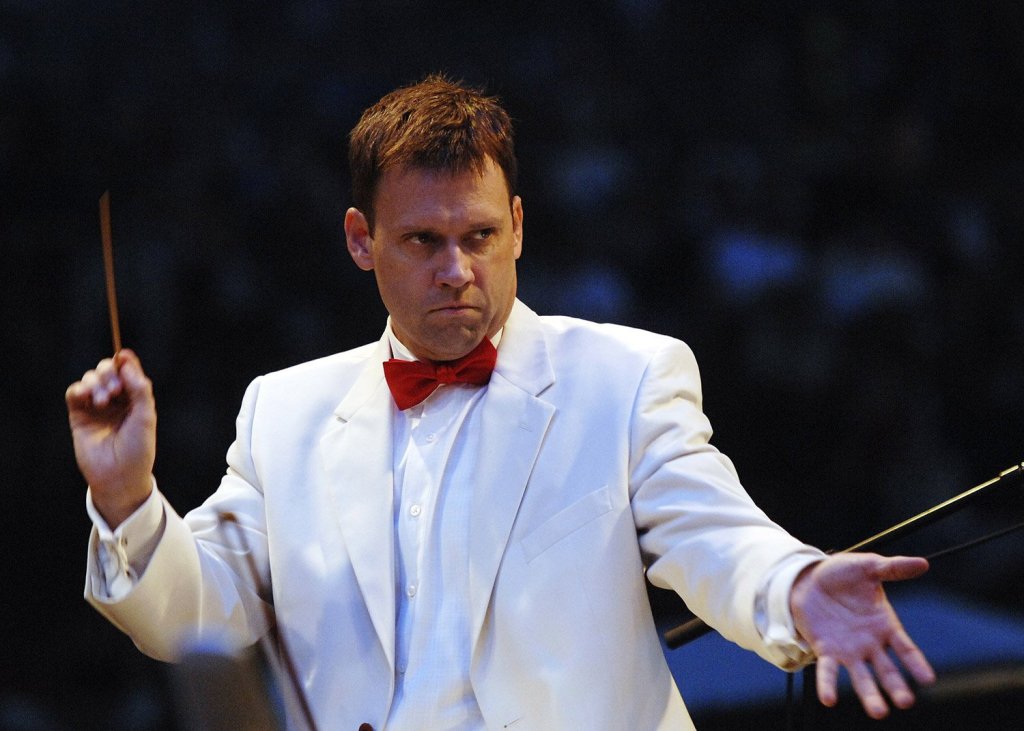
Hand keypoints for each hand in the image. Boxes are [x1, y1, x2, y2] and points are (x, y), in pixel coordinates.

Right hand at [65, 349, 155, 527]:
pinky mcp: (79, 416)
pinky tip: (86, 396)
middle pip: (107, 371)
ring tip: (104, 401)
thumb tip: (127, 361)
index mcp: (135, 399)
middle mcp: (116, 400)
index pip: (128, 372)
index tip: (123, 357)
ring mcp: (96, 407)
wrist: (119, 476)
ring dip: (97, 383)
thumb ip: (139, 389)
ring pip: (91, 379)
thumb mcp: (145, 417)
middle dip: (110, 373)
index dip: (125, 362)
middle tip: (116, 389)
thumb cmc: (137, 449)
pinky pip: (74, 393)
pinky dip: (79, 389)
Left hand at [790, 553, 934, 718]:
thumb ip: (893, 568)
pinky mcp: (825, 650)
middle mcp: (870, 643)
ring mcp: (848, 650)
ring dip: (869, 694)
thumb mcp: (868, 566)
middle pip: (887, 670)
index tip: (928, 679)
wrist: (807, 577)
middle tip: (905, 702)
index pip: (905, 648)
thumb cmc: (841, 573)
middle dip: (896, 686)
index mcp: (885, 625)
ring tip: (878, 712)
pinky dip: (828, 685)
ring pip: (862, 677)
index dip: (916, 663)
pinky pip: (828, 671)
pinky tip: (829, 699)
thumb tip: (923, 563)